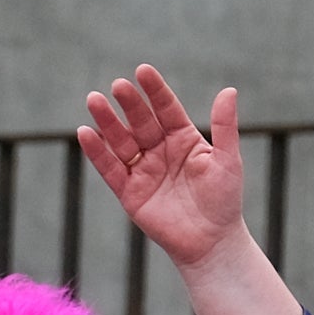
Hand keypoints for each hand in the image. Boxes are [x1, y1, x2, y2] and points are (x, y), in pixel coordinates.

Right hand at [78, 65, 246, 273]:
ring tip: (94, 100)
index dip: (154, 91)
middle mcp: (160, 150)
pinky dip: (97, 153)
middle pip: (140, 122)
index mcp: (183, 138)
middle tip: (117, 86)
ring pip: (121, 141)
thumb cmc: (224, 201)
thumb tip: (228, 90)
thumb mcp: (227, 161)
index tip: (143, 71)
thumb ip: (225, 127)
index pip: (166, 108)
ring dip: (107, 122)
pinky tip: (85, 133)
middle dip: (129, 104)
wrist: (211, 243)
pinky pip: (110, 169)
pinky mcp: (129, 192)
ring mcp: (143, 170)